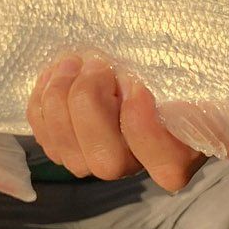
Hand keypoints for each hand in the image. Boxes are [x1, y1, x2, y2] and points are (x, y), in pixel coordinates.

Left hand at [26, 54, 204, 192]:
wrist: (139, 66)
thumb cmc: (170, 68)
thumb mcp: (187, 72)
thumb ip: (182, 83)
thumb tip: (147, 82)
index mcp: (181, 150)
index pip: (168, 167)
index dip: (146, 131)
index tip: (138, 86)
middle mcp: (138, 165)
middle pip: (107, 161)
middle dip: (91, 105)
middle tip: (97, 63)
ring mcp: (97, 162)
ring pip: (69, 152)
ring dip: (61, 98)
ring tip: (73, 61)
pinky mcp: (66, 149)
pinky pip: (44, 136)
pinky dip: (42, 101)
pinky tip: (55, 73)